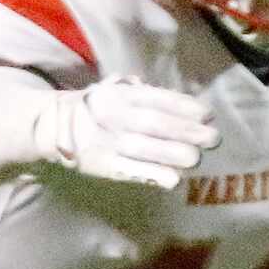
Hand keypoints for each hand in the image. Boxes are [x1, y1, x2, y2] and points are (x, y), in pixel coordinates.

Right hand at [36, 77, 218, 188]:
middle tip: (213, 138)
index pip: (158, 99)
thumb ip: (149, 98)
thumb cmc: (99, 109)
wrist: (54, 126)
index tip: (208, 115)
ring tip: (197, 157)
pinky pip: (137, 172)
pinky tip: (176, 177)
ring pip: (149, 149)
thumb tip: (191, 109)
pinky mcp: (106, 166)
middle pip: (157, 124)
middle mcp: (115, 117)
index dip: (186, 107)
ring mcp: (109, 142)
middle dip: (190, 132)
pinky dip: (159, 175)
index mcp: (121, 95)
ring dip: (179, 154)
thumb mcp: (118, 92)